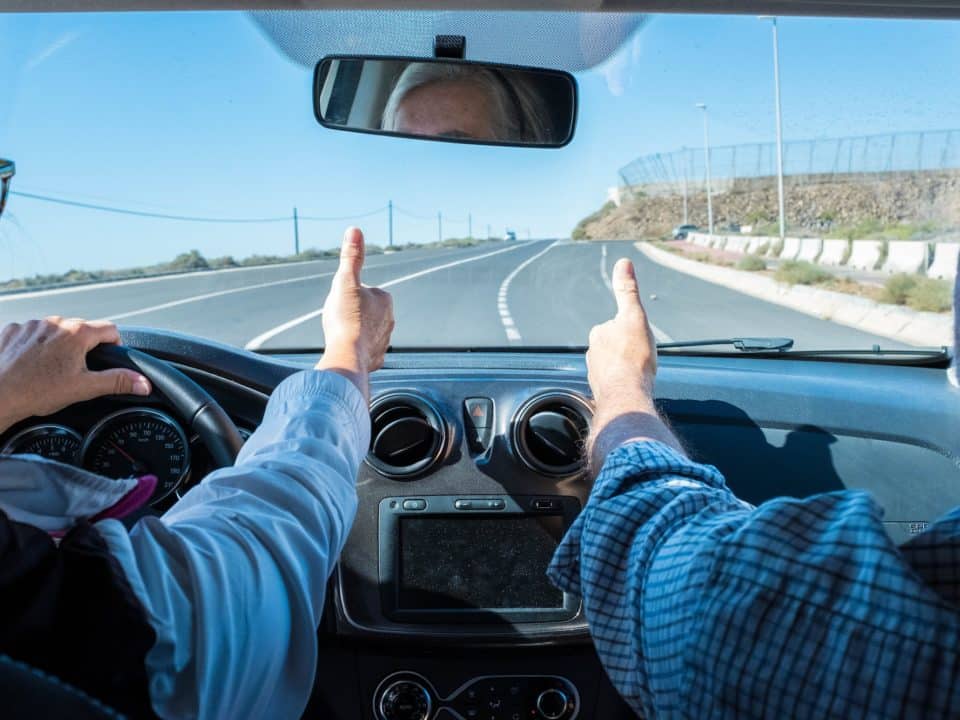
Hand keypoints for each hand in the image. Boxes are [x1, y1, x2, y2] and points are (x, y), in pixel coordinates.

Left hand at [0, 317, 150, 432]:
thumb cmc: (35, 392)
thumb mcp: (84, 389)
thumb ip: (117, 382)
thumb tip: (143, 383)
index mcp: (77, 333)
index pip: (110, 329)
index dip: (114, 346)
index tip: (106, 360)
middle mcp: (55, 322)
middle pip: (83, 329)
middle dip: (84, 348)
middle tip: (77, 372)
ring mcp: (32, 325)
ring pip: (57, 331)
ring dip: (59, 345)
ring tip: (51, 370)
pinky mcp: (13, 330)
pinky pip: (33, 333)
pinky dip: (35, 346)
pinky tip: (31, 364)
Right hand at [316, 227, 394, 400]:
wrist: (348, 355)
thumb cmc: (346, 318)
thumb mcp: (345, 281)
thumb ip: (351, 257)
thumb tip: (355, 230)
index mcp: (385, 299)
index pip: (361, 290)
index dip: (346, 295)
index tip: (340, 304)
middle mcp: (390, 320)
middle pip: (362, 311)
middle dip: (350, 314)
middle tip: (338, 321)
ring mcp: (384, 341)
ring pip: (364, 331)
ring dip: (353, 332)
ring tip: (341, 336)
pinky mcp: (376, 359)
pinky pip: (364, 351)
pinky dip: (356, 350)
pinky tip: (346, 351)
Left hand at [585, 258, 681, 468]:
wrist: (627, 396)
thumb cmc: (633, 357)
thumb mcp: (634, 317)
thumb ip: (627, 291)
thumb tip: (623, 263)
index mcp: (599, 334)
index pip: (618, 327)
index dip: (634, 333)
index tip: (641, 343)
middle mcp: (592, 353)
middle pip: (616, 348)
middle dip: (629, 352)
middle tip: (643, 360)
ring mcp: (595, 374)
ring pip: (615, 367)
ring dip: (626, 370)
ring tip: (638, 377)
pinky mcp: (601, 392)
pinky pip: (614, 385)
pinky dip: (624, 385)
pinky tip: (633, 390)